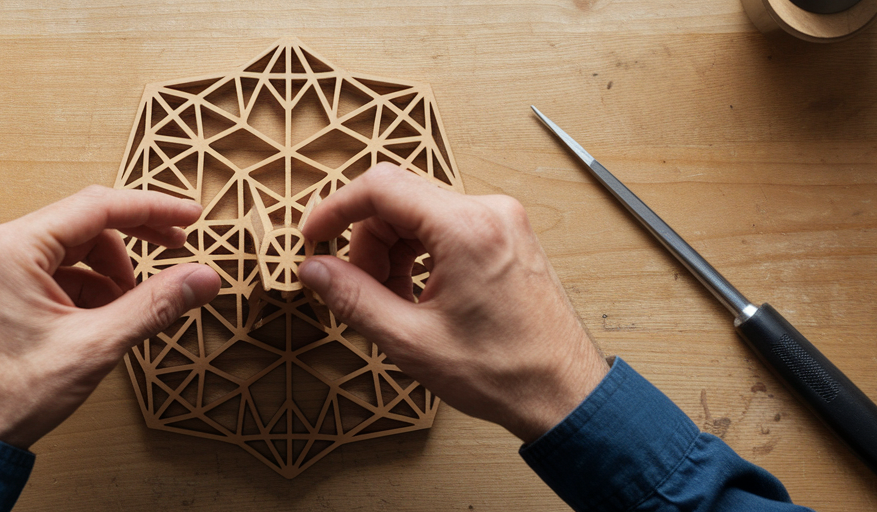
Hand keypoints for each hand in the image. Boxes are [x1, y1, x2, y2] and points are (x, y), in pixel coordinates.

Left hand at [0, 186, 220, 447]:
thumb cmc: (9, 394)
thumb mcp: (95, 346)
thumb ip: (154, 305)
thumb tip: (202, 278)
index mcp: (12, 247)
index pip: (98, 207)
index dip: (153, 209)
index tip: (189, 216)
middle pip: (85, 224)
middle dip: (134, 241)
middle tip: (178, 249)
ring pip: (72, 248)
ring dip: (109, 272)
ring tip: (128, 308)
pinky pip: (54, 269)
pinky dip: (86, 287)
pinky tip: (101, 318)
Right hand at [296, 163, 608, 442]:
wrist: (563, 393)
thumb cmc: (504, 372)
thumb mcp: (410, 341)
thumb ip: (354, 298)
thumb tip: (313, 270)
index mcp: (465, 229)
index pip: (381, 187)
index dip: (335, 209)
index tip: (313, 236)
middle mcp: (488, 212)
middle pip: (399, 200)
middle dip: (366, 243)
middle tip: (357, 290)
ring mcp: (502, 221)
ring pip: (420, 214)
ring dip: (392, 252)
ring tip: (392, 302)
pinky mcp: (506, 236)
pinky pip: (445, 228)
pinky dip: (419, 256)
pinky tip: (417, 296)